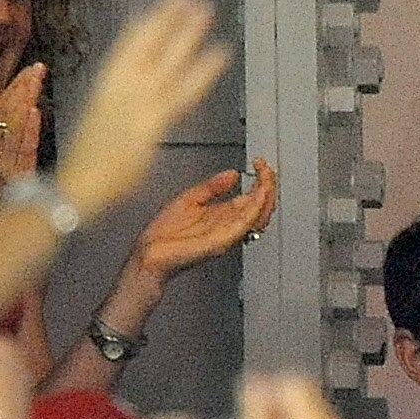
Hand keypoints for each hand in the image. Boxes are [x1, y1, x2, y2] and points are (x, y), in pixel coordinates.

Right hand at [0, 62, 48, 196]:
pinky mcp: (17, 174)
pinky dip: (30, 129)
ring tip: (36, 81)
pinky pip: (24, 148)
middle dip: (22, 87)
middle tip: (37, 68)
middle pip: (7, 112)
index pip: (0, 107)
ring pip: (15, 125)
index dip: (14, 87)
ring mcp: (4, 161)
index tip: (28, 69)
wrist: (1, 218)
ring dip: (26, 101)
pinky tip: (36, 112)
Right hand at [52, 0, 230, 217]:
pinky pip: (186, 90)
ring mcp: (138, 101)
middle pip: (148, 43)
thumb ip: (118, 122)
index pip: (126, 51)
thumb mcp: (99, 136)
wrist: (76, 184)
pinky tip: (221, 52)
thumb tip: (131, 125)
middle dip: (167, 17)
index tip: (151, 13)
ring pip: (168, 57)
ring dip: (188, 31)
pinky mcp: (153, 119)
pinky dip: (204, 69)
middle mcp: (122, 88)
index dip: (141, 30)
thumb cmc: (82, 170)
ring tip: (205, 6)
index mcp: (106, 90)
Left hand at [131, 162, 278, 282]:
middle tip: (266, 167)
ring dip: (267, 192)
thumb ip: (212, 187)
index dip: (260, 179)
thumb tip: (233, 174)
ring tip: (266, 176)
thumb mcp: (190, 199)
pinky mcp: (222, 240)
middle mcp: (229, 225)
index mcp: (223, 216)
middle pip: (262, 206)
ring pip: (260, 214)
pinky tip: (258, 192)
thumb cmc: (164, 235)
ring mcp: (228, 233)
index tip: (259, 163)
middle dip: (269, 184)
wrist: (151, 254)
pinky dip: (256, 207)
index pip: (252, 198)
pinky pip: (246, 223)